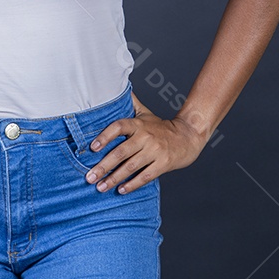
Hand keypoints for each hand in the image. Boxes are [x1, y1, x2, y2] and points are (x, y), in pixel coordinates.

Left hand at [84, 90, 204, 193]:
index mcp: (139, 124)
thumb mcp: (146, 113)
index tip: (92, 148)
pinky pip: (145, 176)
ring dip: (114, 178)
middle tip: (89, 177)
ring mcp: (155, 151)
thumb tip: (116, 88)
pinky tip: (121, 190)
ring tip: (100, 187)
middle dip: (103, 166)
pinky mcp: (163, 164)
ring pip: (131, 166)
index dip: (104, 136)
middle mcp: (146, 136)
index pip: (118, 127)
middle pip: (121, 152)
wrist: (189, 136)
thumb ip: (130, 104)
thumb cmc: (162, 127)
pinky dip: (132, 184)